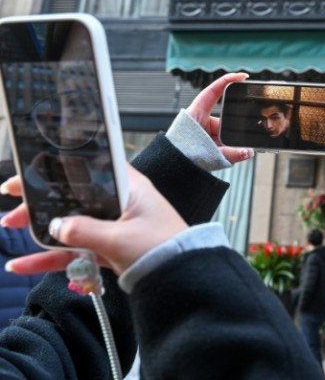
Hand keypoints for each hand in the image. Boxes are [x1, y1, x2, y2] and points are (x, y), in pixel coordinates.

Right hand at [2, 164, 186, 275]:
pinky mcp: (110, 248)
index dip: (58, 169)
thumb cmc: (166, 249)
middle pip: (74, 197)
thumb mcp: (121, 239)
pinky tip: (27, 263)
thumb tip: (57, 227)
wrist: (185, 277)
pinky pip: (77, 249)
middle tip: (13, 205)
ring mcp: (115, 226)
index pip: (88, 170)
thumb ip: (85, 231)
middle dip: (41, 201)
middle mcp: (121, 203)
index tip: (30, 172)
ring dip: (41, 228)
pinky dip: (53, 257)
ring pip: (72, 223)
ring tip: (10, 228)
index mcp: (130, 188)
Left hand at [185, 72, 251, 163]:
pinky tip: (221, 154)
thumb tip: (248, 152)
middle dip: (230, 131)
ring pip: (223, 131)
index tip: (242, 77)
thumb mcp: (209, 155)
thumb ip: (231, 154)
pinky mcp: (205, 137)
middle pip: (224, 118)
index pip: (214, 91)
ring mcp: (203, 128)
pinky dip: (224, 147)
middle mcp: (200, 118)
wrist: (170, 168)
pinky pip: (221, 139)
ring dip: (226, 143)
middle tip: (226, 144)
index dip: (228, 80)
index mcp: (196, 113)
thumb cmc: (182, 157)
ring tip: (219, 154)